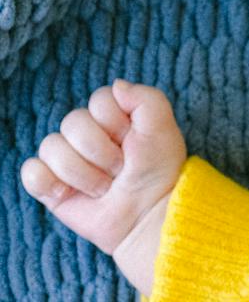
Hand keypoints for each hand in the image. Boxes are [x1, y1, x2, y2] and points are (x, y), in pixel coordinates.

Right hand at [19, 79, 185, 258]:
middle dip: (103, 152)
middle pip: (73, 122)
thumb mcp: (163, 130)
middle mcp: (86, 135)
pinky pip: (31, 172)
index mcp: (112, 118)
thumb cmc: (158, 173)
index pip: (99, 101)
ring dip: (85, 174)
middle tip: (121, 169)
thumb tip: (117, 86)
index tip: (135, 142)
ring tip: (105, 187)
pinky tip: (70, 193)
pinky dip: (50, 183)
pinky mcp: (49, 185)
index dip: (118, 123)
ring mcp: (65, 159)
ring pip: (52, 147)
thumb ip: (147, 99)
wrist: (148, 215)